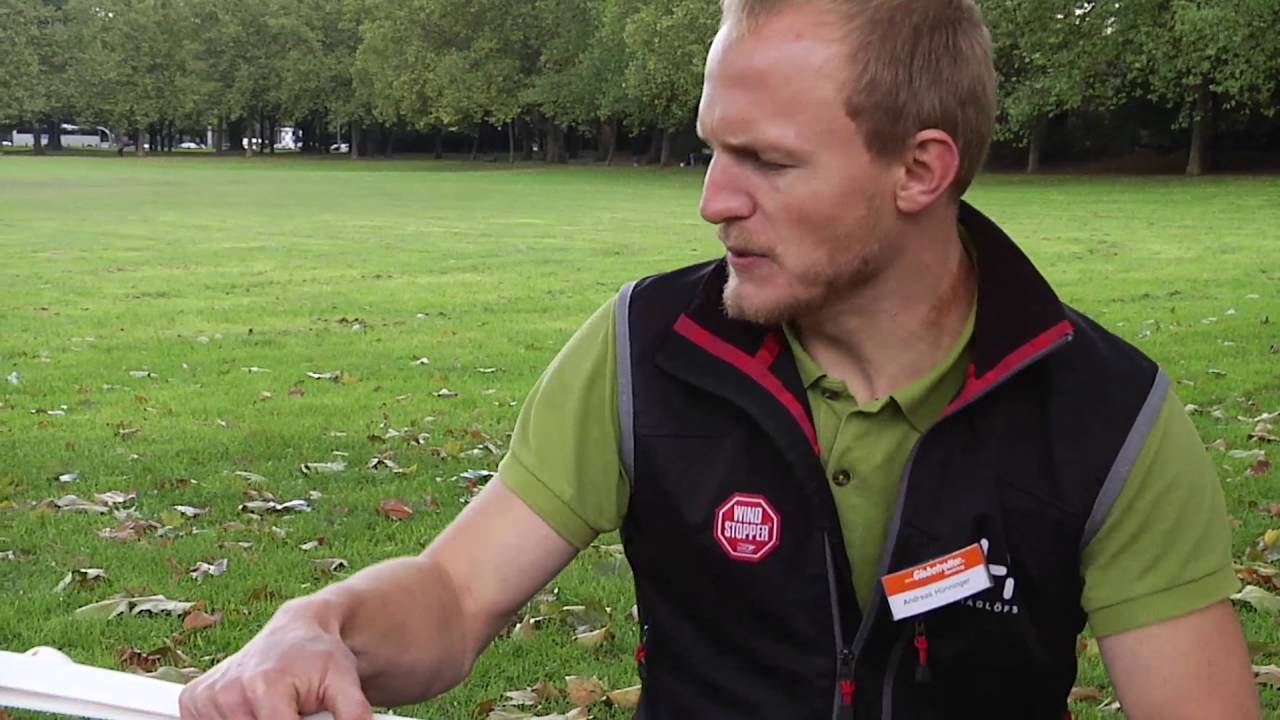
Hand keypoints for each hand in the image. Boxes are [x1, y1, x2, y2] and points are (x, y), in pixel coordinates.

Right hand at [178, 600, 371, 719]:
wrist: (297, 630)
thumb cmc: (321, 658)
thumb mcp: (346, 684)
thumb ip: (352, 715)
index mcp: (265, 687)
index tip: (306, 715)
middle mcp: (229, 691)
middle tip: (291, 710)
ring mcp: (207, 697)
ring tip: (275, 708)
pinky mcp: (193, 701)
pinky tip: (250, 709)